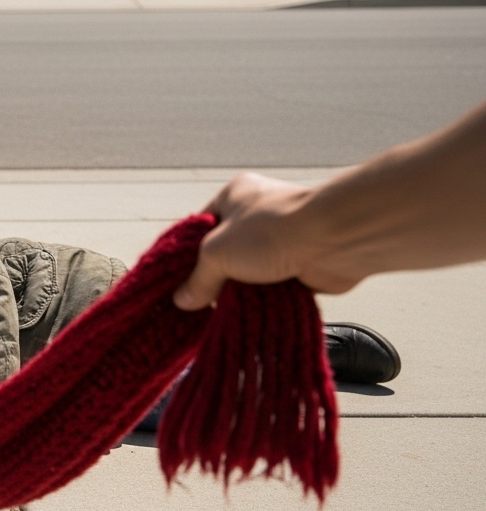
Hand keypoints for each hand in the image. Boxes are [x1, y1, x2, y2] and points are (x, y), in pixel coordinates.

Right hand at [174, 173, 342, 310]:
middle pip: (225, 253)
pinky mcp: (300, 265)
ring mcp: (281, 240)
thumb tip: (183, 299)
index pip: (199, 228)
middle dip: (215, 278)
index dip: (186, 257)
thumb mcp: (218, 252)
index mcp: (234, 196)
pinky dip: (264, 301)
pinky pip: (273, 288)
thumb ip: (199, 278)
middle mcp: (257, 215)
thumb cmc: (273, 230)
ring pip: (249, 273)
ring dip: (240, 292)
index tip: (175, 283)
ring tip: (221, 313)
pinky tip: (250, 314)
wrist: (335, 240)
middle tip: (197, 304)